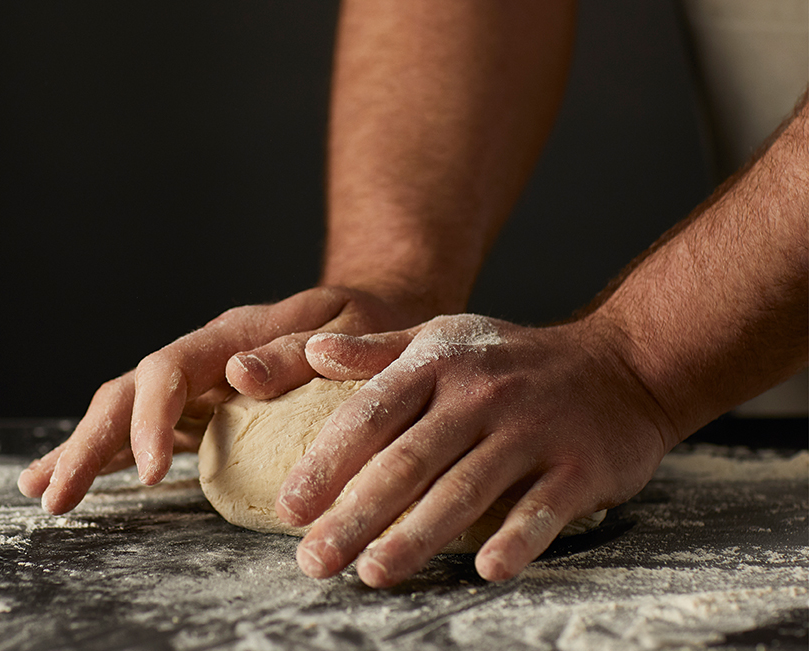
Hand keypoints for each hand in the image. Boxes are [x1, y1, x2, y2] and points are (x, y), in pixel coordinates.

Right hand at [17, 286, 427, 514]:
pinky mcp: (200, 408)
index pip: (170, 370)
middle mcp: (202, 356)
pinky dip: (110, 454)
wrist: (375, 308)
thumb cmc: (370, 323)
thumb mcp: (350, 329)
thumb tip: (238, 375)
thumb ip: (297, 350)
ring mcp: (196, 382)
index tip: (154, 474)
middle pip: (127, 393)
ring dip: (82, 449)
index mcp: (232, 335)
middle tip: (55, 496)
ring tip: (40, 489)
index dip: (152, 418)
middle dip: (89, 444)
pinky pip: (145, 430)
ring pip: (123, 411)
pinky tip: (77, 478)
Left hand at [279, 313, 678, 585]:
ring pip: (465, 489)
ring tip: (373, 574)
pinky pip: (543, 507)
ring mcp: (532, 431)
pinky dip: (517, 539)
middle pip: (407, 462)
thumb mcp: (443, 338)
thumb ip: (376, 351)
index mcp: (437, 365)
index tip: (289, 508)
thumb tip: (313, 352)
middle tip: (315, 561)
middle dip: (356, 515)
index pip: (369, 415)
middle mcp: (480, 395)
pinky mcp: (580, 466)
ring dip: (417, 536)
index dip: (325, 463)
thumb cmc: (512, 359)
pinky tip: (487, 571)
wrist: (623, 363)